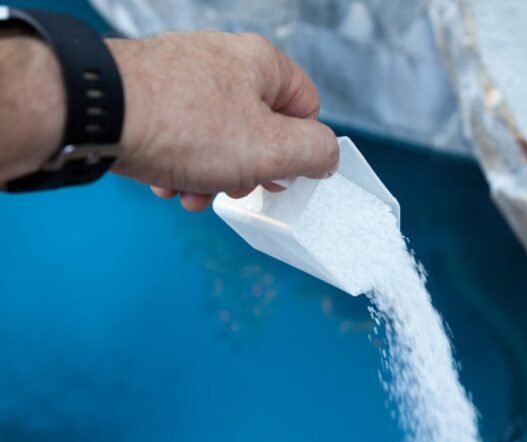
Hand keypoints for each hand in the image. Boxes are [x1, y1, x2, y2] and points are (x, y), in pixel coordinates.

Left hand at [107, 33, 338, 210]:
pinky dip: (179, 163)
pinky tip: (165, 181)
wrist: (97, 112)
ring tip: (190, 192)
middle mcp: (224, 62)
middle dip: (247, 170)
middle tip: (233, 189)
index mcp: (261, 65)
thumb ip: (314, 153)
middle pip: (258, 127)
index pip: (306, 107)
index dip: (300, 150)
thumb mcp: (270, 149)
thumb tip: (327, 156)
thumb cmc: (183, 125)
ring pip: (217, 137)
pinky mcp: (151, 94)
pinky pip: (181, 134)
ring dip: (210, 175)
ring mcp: (184, 76)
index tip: (282, 177)